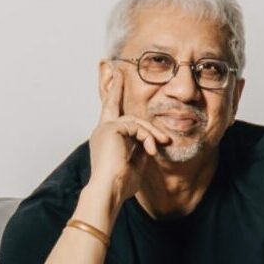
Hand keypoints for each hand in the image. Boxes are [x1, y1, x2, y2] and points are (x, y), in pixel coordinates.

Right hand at [88, 62, 172, 206]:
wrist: (109, 191)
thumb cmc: (120, 185)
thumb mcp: (135, 163)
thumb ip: (141, 148)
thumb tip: (150, 141)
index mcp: (105, 141)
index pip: (110, 116)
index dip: (112, 97)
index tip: (114, 80)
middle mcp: (101, 132)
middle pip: (112, 106)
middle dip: (115, 88)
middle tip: (119, 72)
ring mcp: (104, 129)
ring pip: (133, 119)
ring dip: (150, 132)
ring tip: (162, 144)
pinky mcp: (111, 129)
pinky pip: (135, 126)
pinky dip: (147, 137)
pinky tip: (152, 149)